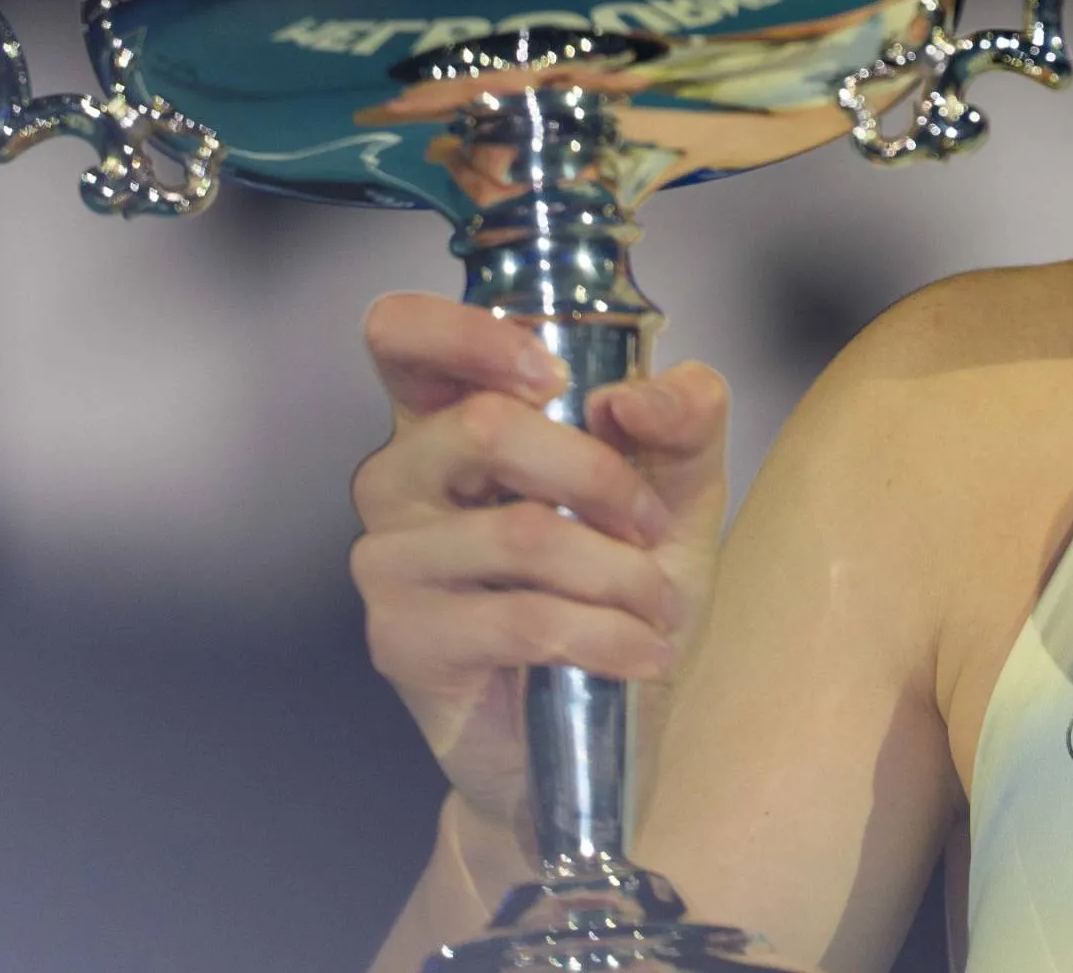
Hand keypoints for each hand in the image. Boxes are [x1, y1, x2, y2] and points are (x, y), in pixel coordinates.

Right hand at [350, 295, 730, 836]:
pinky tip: (640, 653)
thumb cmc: (622, 592)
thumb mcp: (677, 490)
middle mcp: (398, 478)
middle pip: (481, 426)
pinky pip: (520, 618)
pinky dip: (604, 633)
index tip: (554, 376)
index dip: (468, 335)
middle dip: (597, 473)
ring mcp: (389, 561)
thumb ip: (683, 418)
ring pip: (519, 530)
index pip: (400, 336)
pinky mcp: (402, 641)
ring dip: (618, 572)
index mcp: (448, 420)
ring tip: (657, 606)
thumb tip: (637, 396)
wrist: (604, 736)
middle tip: (648, 526)